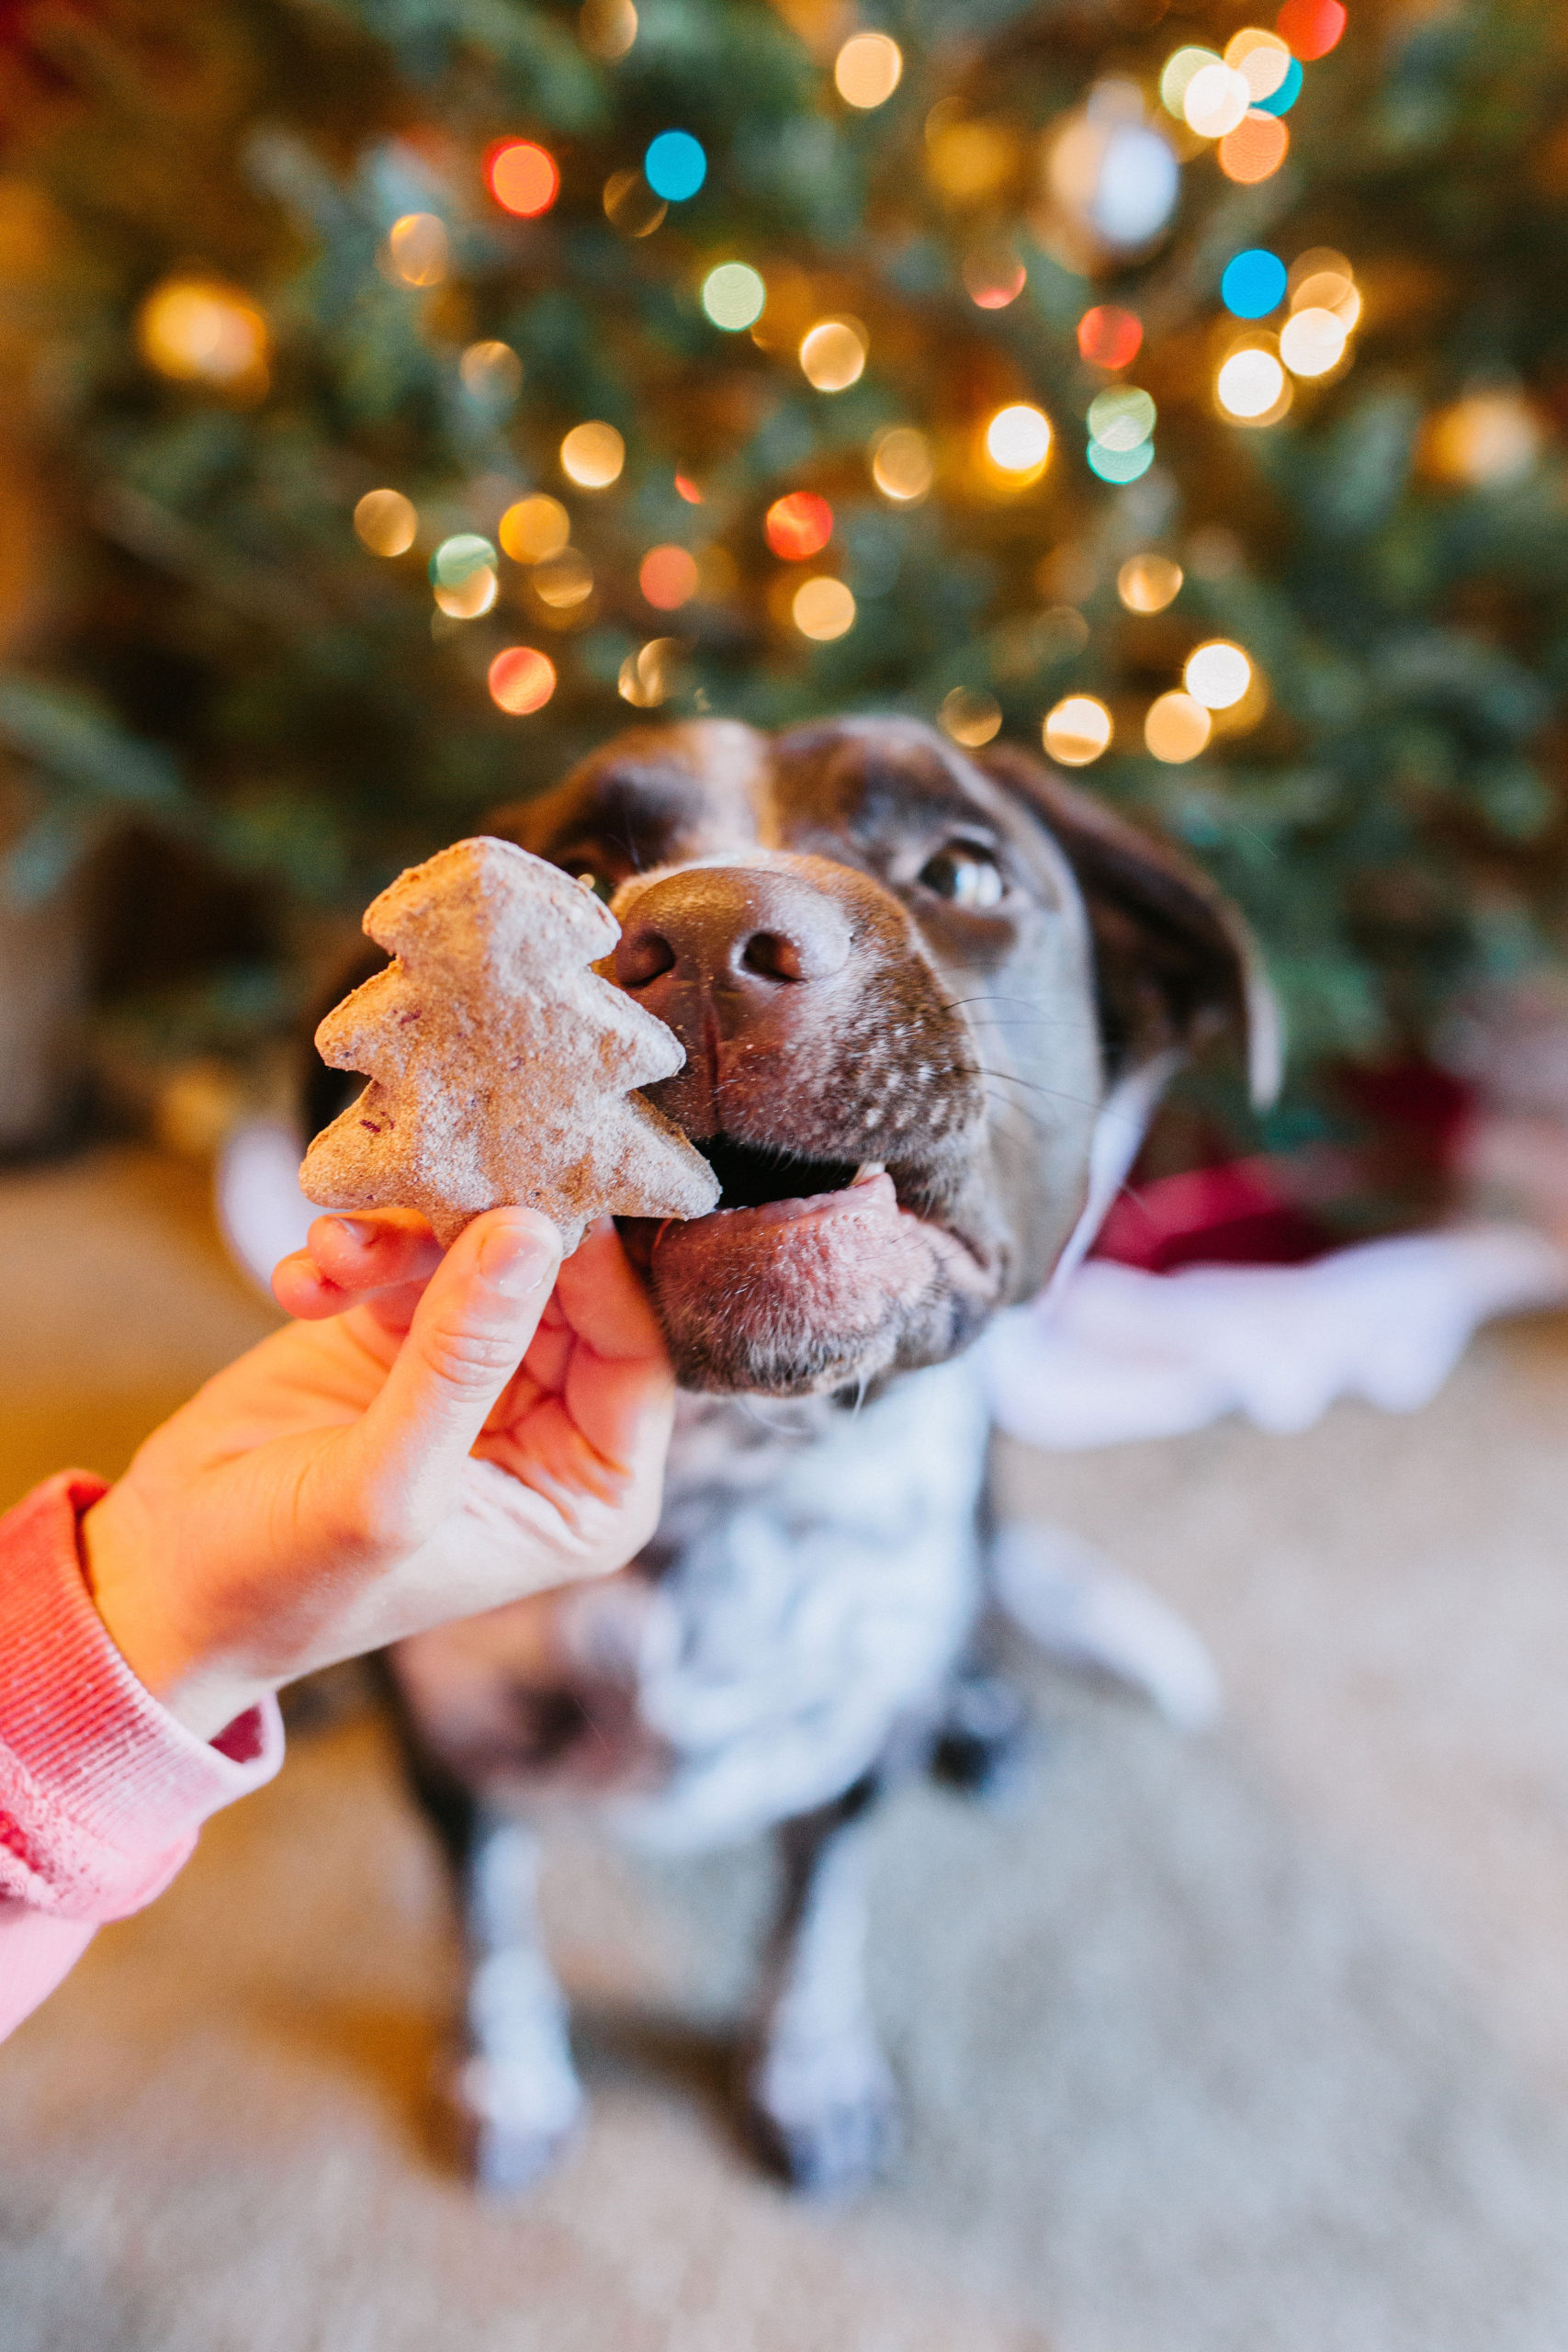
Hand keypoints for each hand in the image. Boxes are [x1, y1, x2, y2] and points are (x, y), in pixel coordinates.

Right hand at [82, 1208, 673, 1741]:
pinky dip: (354, 1256)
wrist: (162, 1585)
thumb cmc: (285, 1581)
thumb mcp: (385, 1484)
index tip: (538, 1201)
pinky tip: (302, 1282)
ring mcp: (475, 1375)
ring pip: (480, 1257)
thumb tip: (531, 1232)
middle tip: (432, 1184)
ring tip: (336, 1255)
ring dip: (404, 1241)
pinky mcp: (401, 1334)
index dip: (595, 1272)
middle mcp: (549, 1427)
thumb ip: (462, 1360)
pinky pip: (408, 1256)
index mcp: (588, 1492)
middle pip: (561, 1288)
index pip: (634, 1352)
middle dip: (489, 1236)